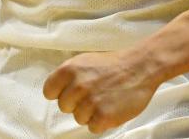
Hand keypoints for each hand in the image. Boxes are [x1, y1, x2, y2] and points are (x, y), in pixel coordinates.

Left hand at [43, 49, 158, 133]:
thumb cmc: (112, 65)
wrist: (140, 67)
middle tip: (93, 94)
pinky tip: (110, 108)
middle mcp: (77, 85)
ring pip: (78, 118)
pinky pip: (93, 128)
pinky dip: (102, 122)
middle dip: (76, 104)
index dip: (60, 93)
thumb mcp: (84, 61)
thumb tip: (55, 91)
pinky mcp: (103, 116)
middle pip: (63, 107)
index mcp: (69, 69)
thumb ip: (67, 76)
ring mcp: (90, 102)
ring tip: (104, 99)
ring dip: (90, 113)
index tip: (70, 92)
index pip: (49, 91)